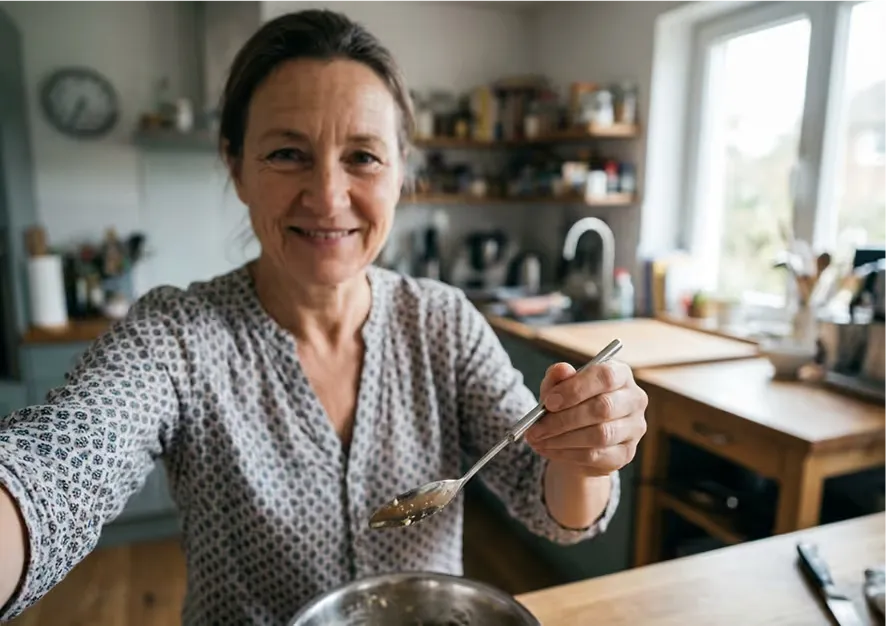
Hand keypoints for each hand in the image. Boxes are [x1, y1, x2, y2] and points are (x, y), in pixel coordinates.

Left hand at [524, 360, 647, 477]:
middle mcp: (634, 399)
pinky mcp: (626, 453)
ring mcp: (634, 428)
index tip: (548, 402)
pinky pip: (596, 455)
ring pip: (600, 435)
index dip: (575, 389)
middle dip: (563, 419)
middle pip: (603, 408)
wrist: (579, 439)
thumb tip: (562, 370)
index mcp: (620, 374)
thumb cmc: (570, 405)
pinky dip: (566, 453)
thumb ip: (557, 377)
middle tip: (535, 428)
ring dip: (562, 439)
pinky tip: (548, 450)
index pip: (605, 376)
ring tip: (537, 440)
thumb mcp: (558, 388)